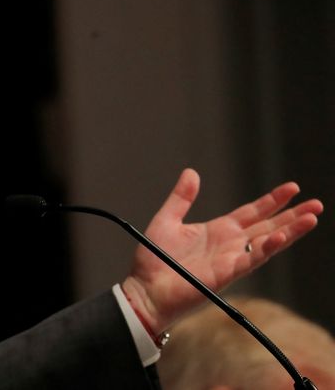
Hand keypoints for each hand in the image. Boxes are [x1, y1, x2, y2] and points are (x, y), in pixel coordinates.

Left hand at [122, 168, 322, 333]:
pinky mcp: (226, 274)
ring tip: (311, 218)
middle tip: (316, 203)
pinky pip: (251, 260)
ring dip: (289, 231)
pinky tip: (280, 236)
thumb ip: (181, 198)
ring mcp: (230, 259)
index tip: (292, 188)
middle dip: (292, 215)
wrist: (145, 289)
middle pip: (267, 226)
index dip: (272, 201)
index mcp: (217, 230)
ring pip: (267, 242)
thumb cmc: (154, 260)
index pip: (252, 212)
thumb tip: (192, 172)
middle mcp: (229, 244)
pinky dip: (267, 248)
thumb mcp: (167, 220)